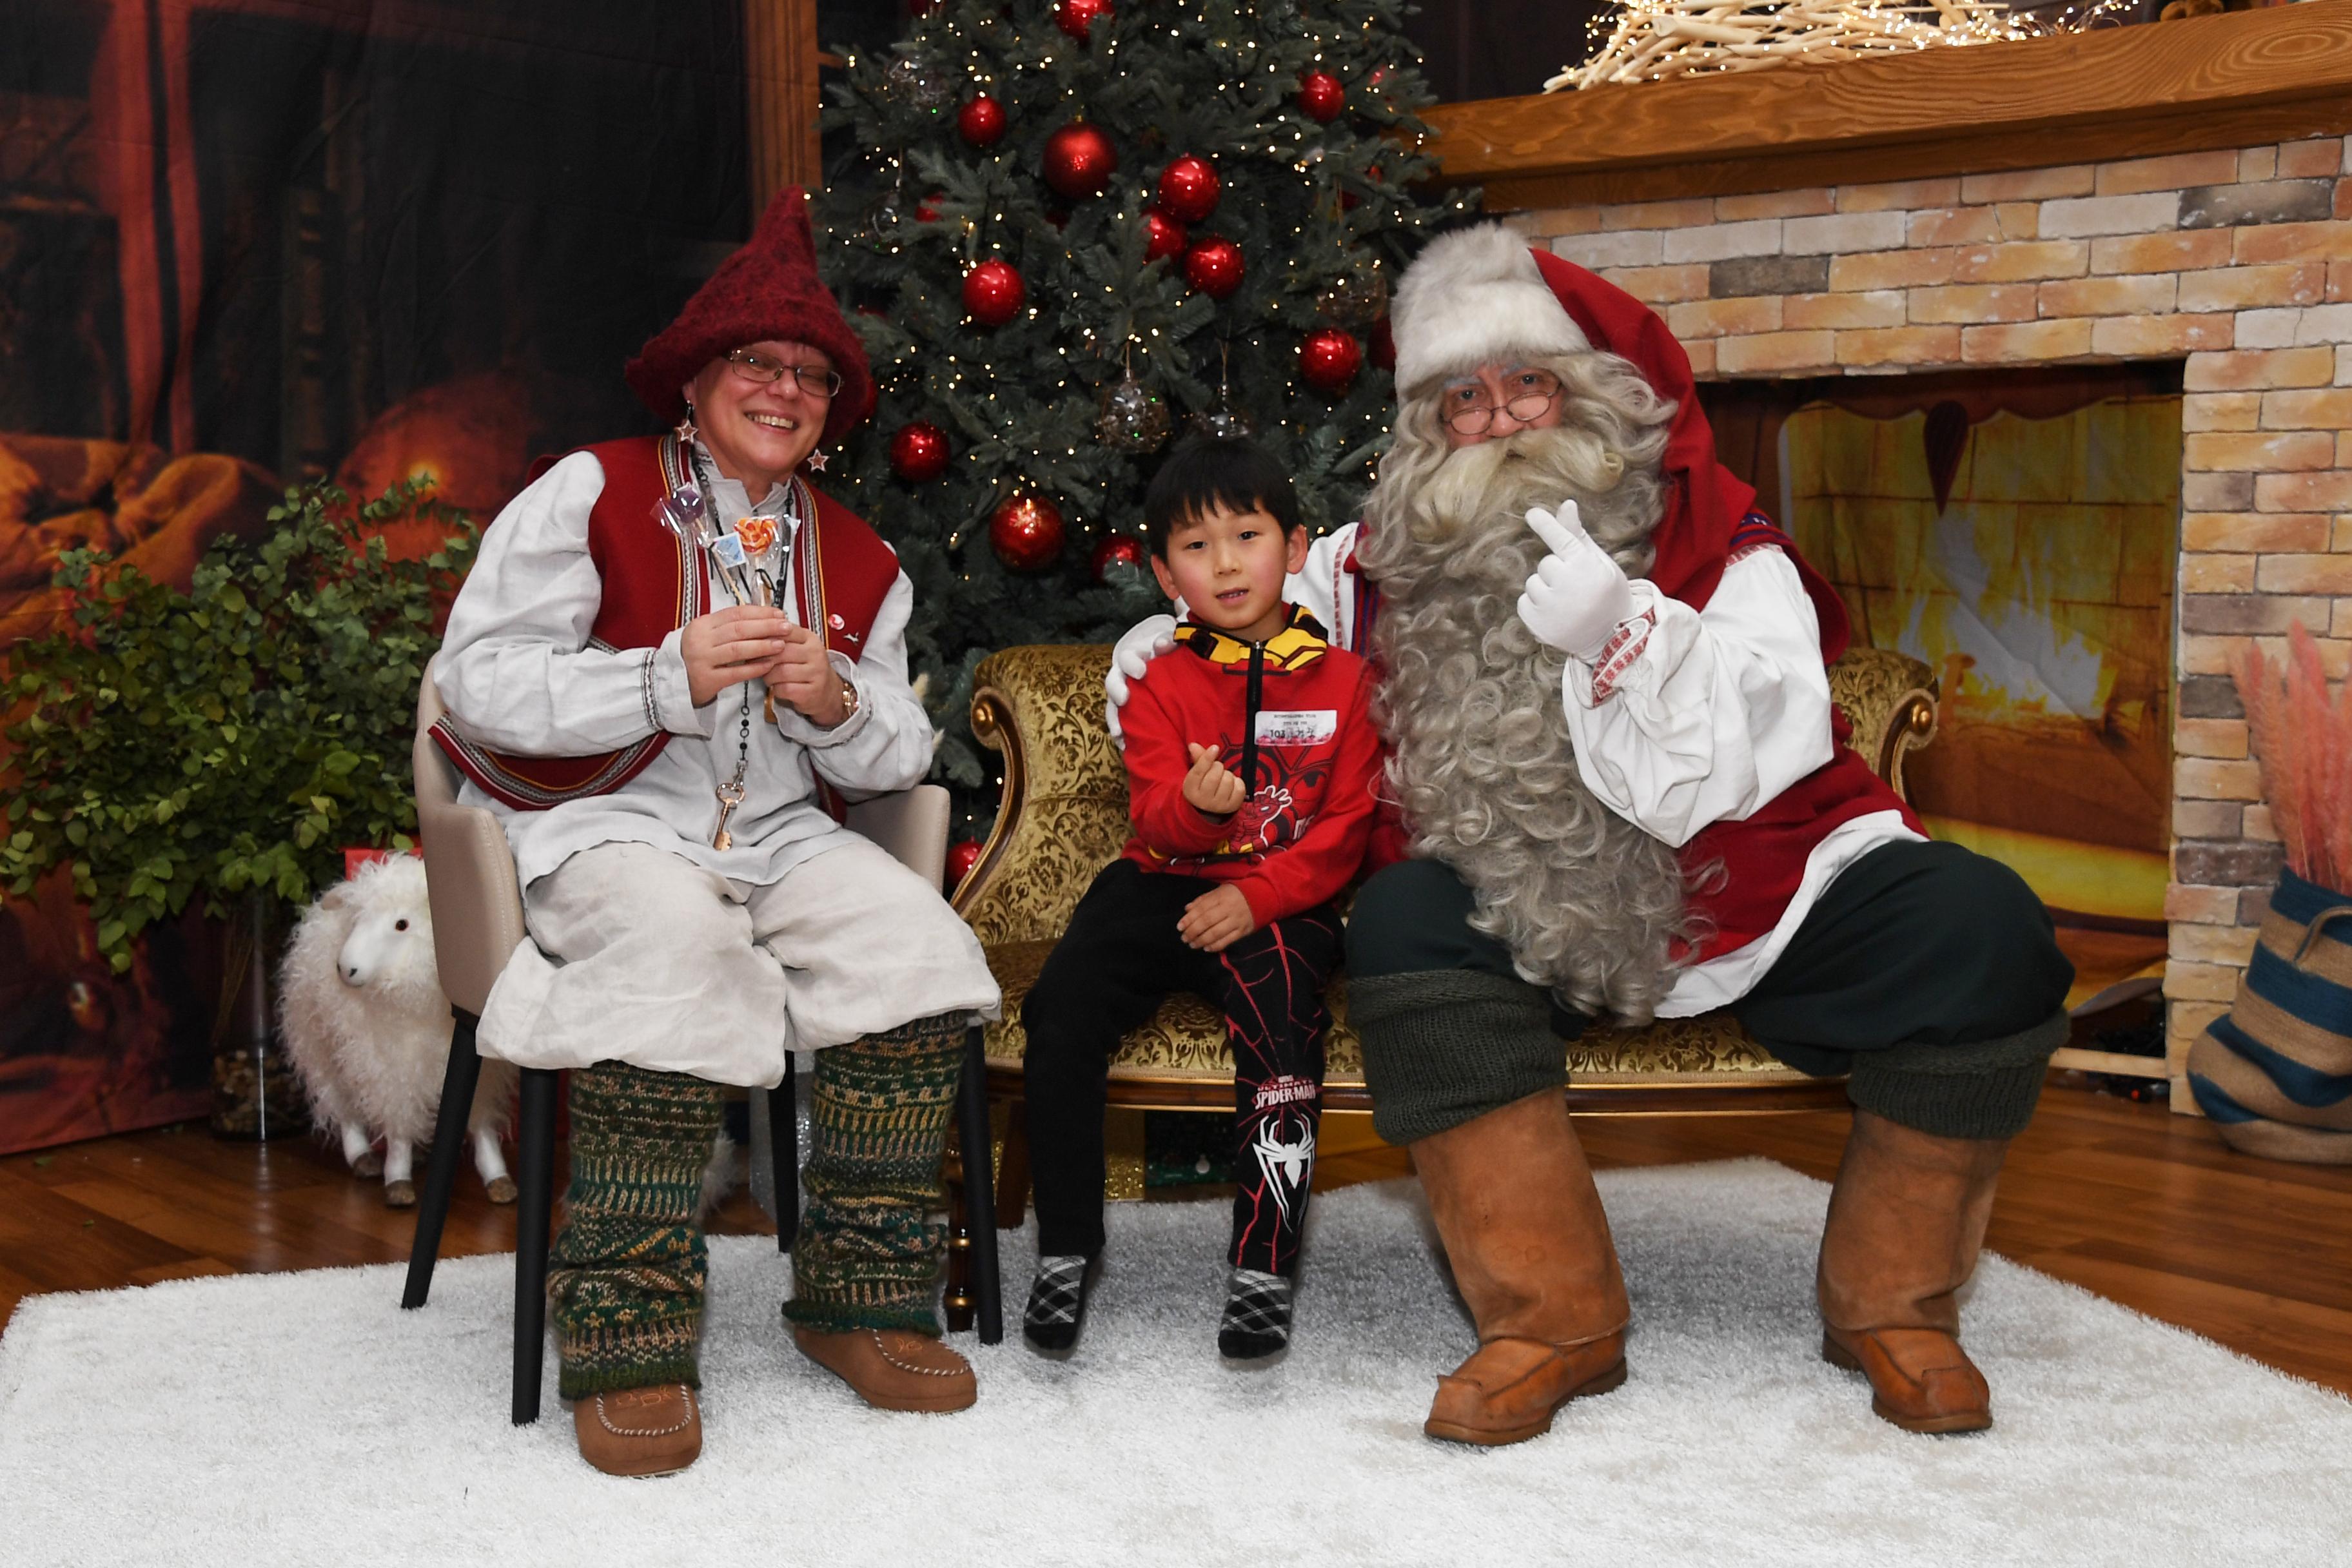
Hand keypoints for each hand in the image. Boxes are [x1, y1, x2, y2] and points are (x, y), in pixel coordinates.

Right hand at [683, 605, 796, 706]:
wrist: (675, 681)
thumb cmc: (699, 654)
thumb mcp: (709, 634)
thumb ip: (731, 626)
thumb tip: (766, 616)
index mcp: (703, 624)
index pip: (735, 613)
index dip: (760, 613)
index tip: (780, 614)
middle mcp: (700, 640)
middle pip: (738, 629)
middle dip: (766, 627)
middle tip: (786, 628)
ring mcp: (702, 660)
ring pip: (737, 650)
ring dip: (762, 646)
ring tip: (781, 645)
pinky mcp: (707, 679)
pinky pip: (735, 673)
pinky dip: (754, 668)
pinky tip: (769, 665)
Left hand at [762, 622, 849, 725]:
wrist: (826, 691)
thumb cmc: (805, 667)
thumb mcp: (797, 647)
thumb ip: (780, 638)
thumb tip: (754, 631)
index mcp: (810, 638)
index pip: (785, 631)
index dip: (766, 637)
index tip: (754, 642)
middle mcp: (816, 654)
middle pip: (781, 651)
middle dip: (764, 658)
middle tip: (756, 662)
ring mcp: (816, 673)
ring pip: (782, 671)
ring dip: (768, 675)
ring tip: (767, 676)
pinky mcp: (812, 692)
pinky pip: (785, 689)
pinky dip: (776, 689)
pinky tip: (777, 687)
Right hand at [1103, 613, 1177, 748]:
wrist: (1163, 661)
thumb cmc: (1170, 646)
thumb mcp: (1177, 629)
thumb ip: (1181, 612)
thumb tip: (1184, 595)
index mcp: (1136, 649)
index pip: (1136, 647)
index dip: (1146, 649)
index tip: (1161, 648)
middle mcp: (1125, 667)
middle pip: (1118, 671)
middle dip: (1125, 678)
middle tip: (1136, 683)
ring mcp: (1122, 686)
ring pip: (1113, 697)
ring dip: (1116, 711)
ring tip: (1121, 727)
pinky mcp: (1125, 705)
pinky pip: (1117, 717)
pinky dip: (1118, 728)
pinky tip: (1122, 742)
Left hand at [1177, 883, 1255, 952]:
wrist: (1262, 897)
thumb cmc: (1236, 893)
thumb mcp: (1219, 891)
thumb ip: (1203, 900)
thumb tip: (1187, 909)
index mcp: (1221, 897)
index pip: (1201, 909)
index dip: (1189, 919)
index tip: (1179, 927)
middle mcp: (1228, 909)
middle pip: (1207, 922)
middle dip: (1193, 931)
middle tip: (1184, 938)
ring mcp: (1237, 921)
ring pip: (1216, 933)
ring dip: (1201, 940)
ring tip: (1192, 944)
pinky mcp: (1243, 931)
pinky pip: (1227, 941)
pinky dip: (1215, 946)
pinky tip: (1206, 948)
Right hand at [1181, 742, 1246, 815]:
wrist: (1209, 811)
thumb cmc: (1202, 787)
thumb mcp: (1197, 775)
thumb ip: (1197, 759)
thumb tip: (1193, 745)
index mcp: (1190, 790)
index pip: (1198, 771)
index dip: (1207, 758)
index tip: (1215, 748)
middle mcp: (1203, 800)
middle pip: (1215, 774)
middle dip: (1218, 767)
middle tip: (1217, 770)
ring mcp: (1218, 805)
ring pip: (1228, 780)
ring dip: (1228, 775)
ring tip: (1223, 779)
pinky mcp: (1232, 807)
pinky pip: (1240, 788)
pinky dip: (1238, 783)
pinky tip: (1232, 786)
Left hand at [1516, 500, 1633, 660]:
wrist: (1611, 638)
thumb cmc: (1607, 593)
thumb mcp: (1599, 562)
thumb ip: (1577, 534)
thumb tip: (1566, 504)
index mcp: (1587, 567)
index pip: (1561, 538)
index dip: (1545, 524)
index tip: (1531, 513)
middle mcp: (1568, 586)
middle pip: (1545, 564)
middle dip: (1557, 570)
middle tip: (1576, 586)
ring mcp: (1552, 607)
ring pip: (1533, 583)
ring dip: (1545, 589)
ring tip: (1567, 602)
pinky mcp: (1538, 625)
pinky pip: (1523, 602)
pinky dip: (1535, 606)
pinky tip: (1555, 613)